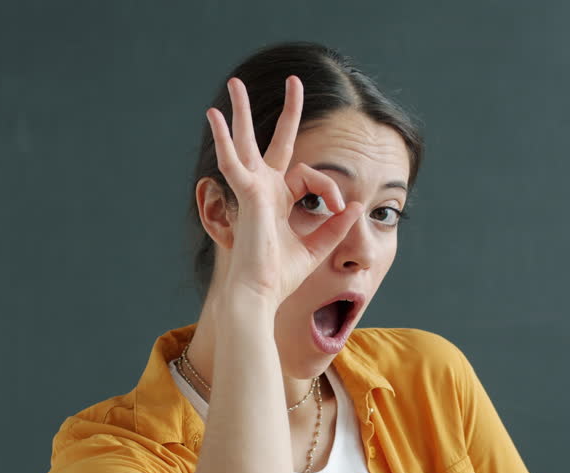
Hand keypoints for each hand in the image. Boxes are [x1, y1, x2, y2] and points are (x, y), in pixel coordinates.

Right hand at [205, 75, 364, 306]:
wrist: (259, 293)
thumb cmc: (282, 276)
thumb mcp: (317, 247)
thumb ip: (335, 225)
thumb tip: (356, 205)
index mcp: (279, 200)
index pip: (309, 176)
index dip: (329, 188)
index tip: (340, 207)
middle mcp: (264, 190)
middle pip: (274, 141)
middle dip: (288, 111)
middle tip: (295, 81)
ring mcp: (252, 189)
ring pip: (245, 142)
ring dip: (241, 111)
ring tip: (233, 83)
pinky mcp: (246, 193)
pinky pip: (232, 160)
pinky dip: (222, 139)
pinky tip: (213, 116)